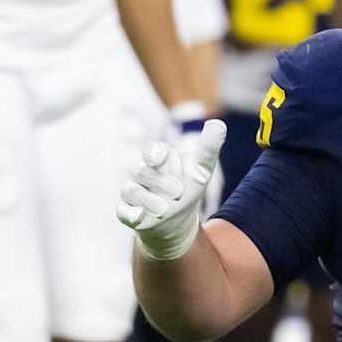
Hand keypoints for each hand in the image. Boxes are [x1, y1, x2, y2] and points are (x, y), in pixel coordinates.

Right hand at [118, 119, 226, 259]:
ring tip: (165, 209)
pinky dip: (129, 214)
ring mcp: (134, 192)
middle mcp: (142, 173)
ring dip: (148, 200)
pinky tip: (137, 217)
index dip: (154, 153)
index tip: (158, 159)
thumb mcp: (201, 169)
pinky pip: (123, 211)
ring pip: (131, 190)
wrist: (179, 218)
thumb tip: (218, 123)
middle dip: (160, 182)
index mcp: (159, 158)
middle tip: (178, 191)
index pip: (152, 150)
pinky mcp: (128, 212)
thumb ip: (208, 148)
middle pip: (142, 171)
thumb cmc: (188, 186)